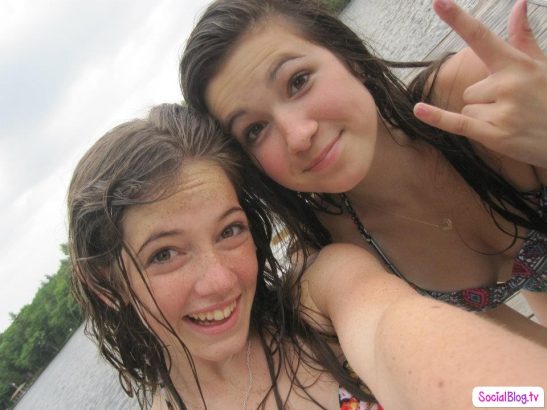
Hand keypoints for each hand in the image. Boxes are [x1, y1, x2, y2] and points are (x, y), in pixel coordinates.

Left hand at [414, 0, 546, 168]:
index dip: (458, 19)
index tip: (438, 2)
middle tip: (515, 107)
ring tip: (513, 121)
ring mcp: (502, 110)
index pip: (481, 37)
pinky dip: (438, 118)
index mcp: (517, 64)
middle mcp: (507, 84)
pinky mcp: (495, 135)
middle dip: (486, 100)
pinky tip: (419, 110)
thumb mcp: (543, 66)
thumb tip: (518, 4)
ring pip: (467, 108)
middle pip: (470, 89)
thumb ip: (523, 38)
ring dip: (483, 117)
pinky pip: (457, 123)